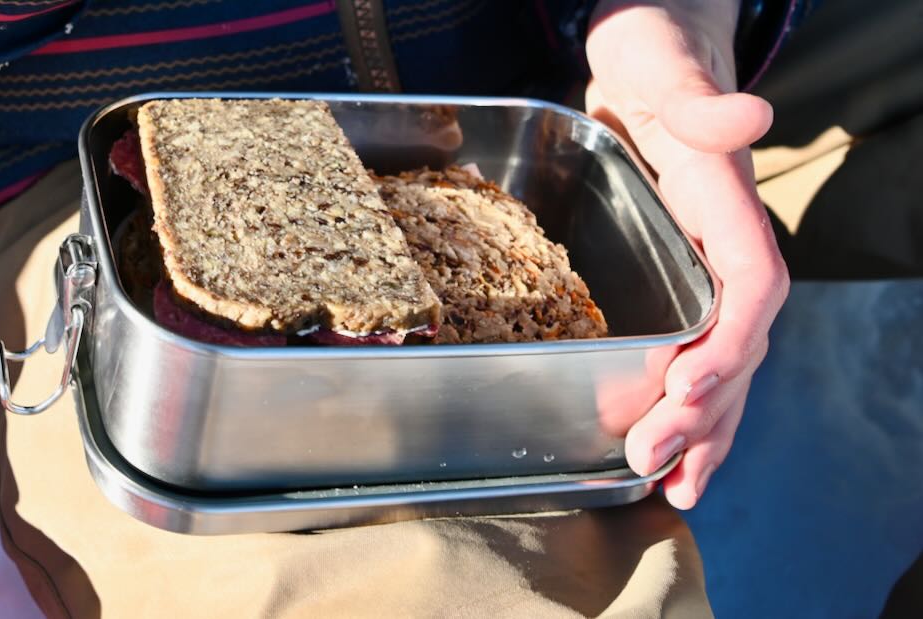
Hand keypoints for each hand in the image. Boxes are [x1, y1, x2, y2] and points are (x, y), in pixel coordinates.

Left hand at [585, 0, 789, 508]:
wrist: (647, 57)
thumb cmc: (656, 57)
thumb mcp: (665, 69)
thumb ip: (700, 102)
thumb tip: (748, 114)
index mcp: (728, 208)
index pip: (752, 289)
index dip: (729, 343)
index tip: (689, 388)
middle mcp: (725, 249)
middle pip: (735, 344)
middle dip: (700, 411)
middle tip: (654, 462)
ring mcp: (704, 269)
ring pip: (718, 364)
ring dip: (698, 429)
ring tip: (671, 486)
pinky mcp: (676, 280)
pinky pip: (688, 352)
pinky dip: (680, 405)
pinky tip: (662, 449)